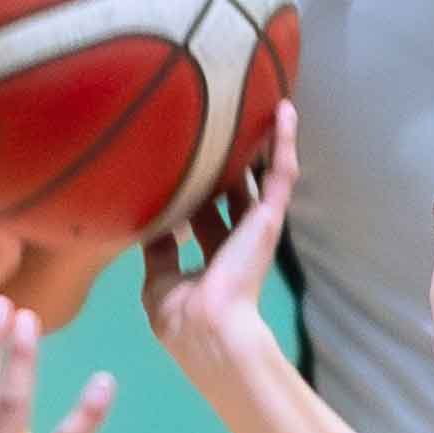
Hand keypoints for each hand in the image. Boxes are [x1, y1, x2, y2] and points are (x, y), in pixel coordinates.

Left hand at [140, 102, 297, 387]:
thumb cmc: (180, 315)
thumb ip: (157, 251)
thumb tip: (148, 224)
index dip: (196, 193)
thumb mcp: (158, 282)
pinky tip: (285, 110)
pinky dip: (284, 143)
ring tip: (263, 104)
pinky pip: (280, 174)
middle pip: (235, 191)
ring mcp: (256, 228)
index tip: (183, 164)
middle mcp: (236, 240)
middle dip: (230, 162)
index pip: (205, 217)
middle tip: (224, 125)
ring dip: (264, 143)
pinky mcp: (268, 218)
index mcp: (211, 258)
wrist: (205, 329)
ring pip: (263, 175)